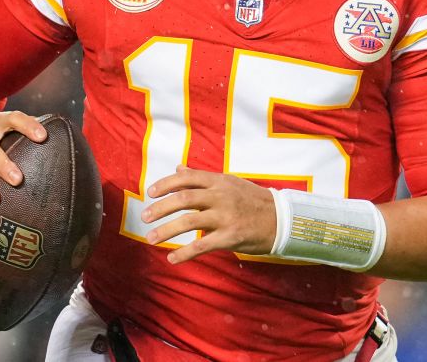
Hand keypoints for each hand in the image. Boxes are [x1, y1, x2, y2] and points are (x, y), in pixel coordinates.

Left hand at [142, 166, 276, 264]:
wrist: (281, 219)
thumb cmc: (252, 200)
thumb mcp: (229, 183)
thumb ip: (202, 177)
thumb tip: (178, 168)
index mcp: (219, 181)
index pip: (187, 178)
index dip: (166, 184)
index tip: (150, 192)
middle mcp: (221, 196)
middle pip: (184, 198)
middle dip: (161, 207)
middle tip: (144, 217)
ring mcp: (226, 216)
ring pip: (189, 221)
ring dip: (167, 230)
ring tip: (151, 238)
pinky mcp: (230, 237)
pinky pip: (202, 245)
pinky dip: (184, 253)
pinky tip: (172, 259)